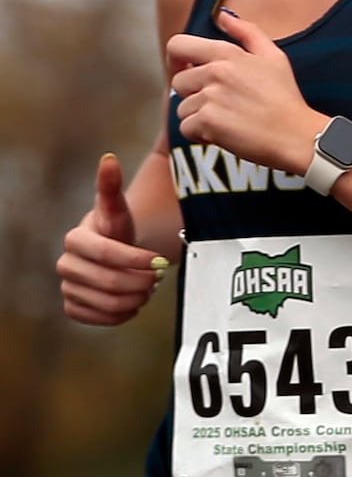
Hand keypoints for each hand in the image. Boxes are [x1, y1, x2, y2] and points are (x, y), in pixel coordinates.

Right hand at [58, 153, 168, 325]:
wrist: (112, 253)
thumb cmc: (118, 229)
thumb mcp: (119, 209)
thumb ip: (111, 187)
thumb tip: (109, 158)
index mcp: (76, 239)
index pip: (108, 255)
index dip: (137, 260)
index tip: (160, 261)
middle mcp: (65, 265)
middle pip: (109, 282)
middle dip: (141, 282)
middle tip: (158, 277)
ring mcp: (67, 287)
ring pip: (106, 302)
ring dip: (136, 298)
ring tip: (148, 288)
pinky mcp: (73, 307)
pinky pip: (98, 318)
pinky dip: (122, 314)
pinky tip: (134, 302)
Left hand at [167, 11, 322, 172]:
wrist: (297, 135)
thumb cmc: (286, 98)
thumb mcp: (274, 57)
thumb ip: (247, 31)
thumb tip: (222, 15)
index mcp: (227, 54)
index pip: (178, 46)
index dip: (175, 60)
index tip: (185, 71)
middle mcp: (216, 73)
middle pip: (178, 82)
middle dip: (193, 95)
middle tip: (219, 105)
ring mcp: (210, 97)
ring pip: (182, 108)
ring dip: (199, 117)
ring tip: (227, 120)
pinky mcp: (208, 122)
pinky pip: (186, 128)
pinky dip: (201, 135)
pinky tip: (223, 134)